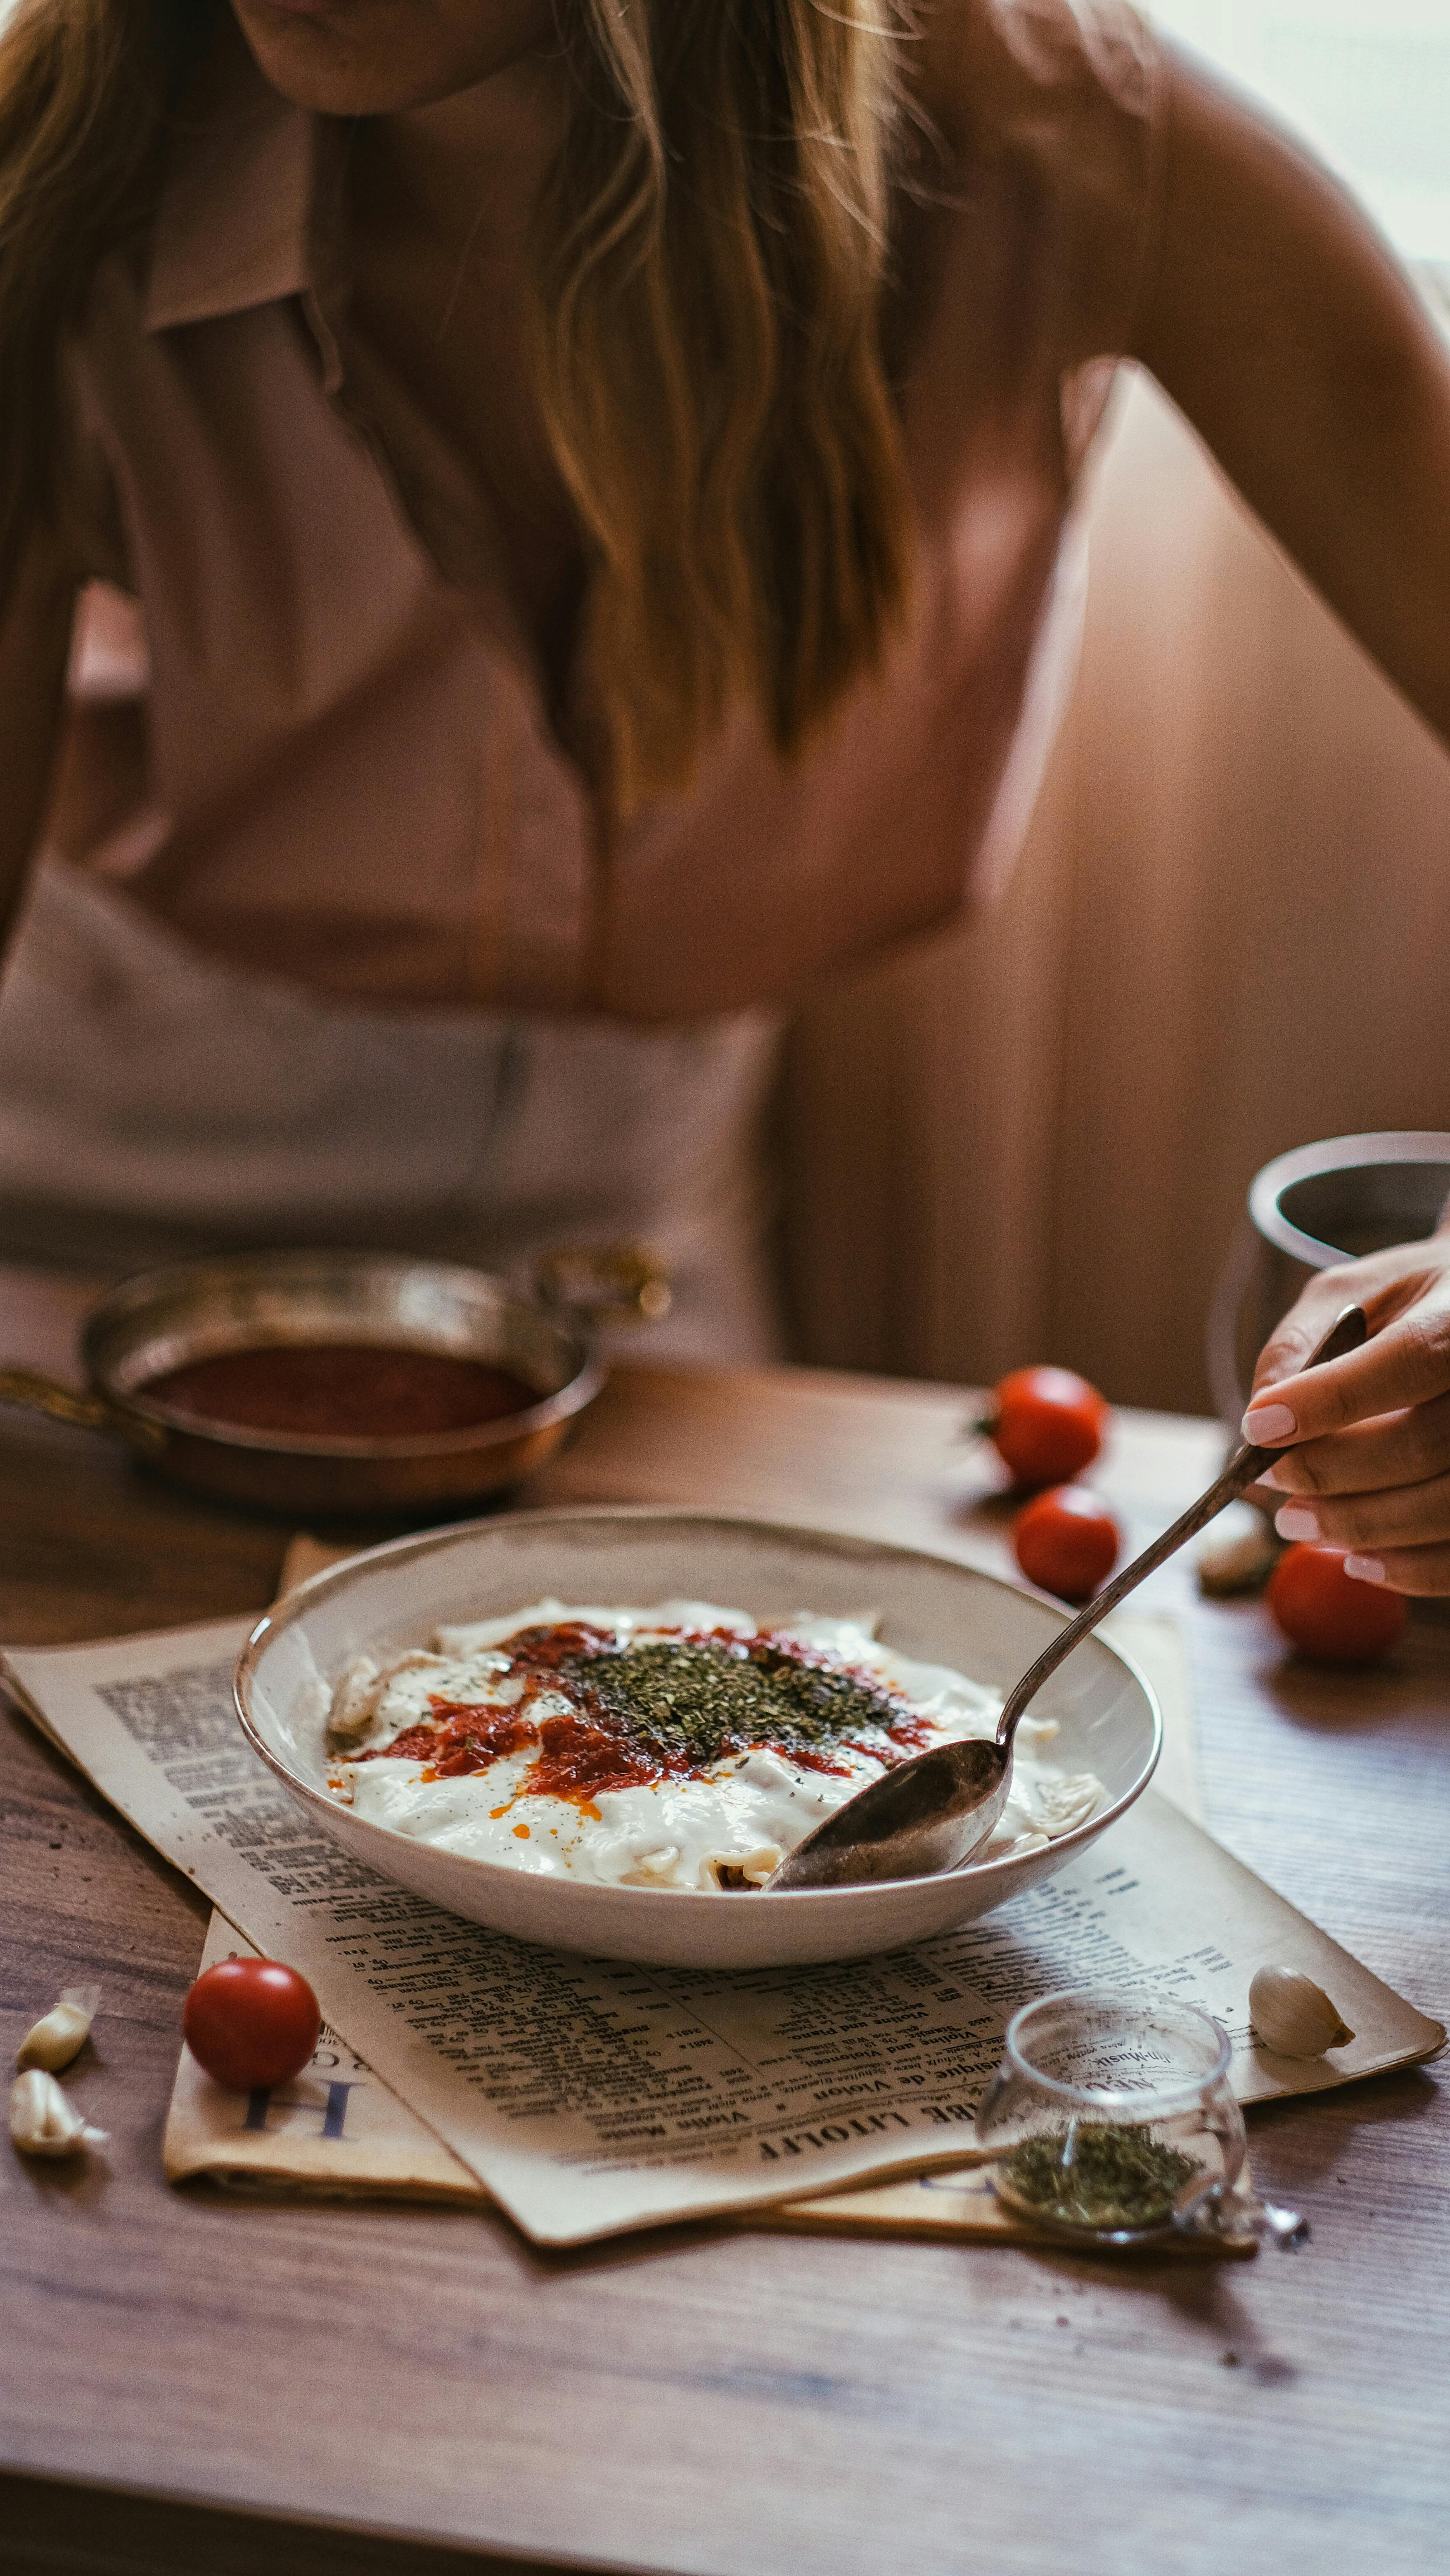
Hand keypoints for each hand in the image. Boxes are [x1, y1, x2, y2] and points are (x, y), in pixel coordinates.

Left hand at [1244, 1235, 1449, 1593]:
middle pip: (1425, 1444)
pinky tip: (1359, 1560)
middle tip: (1273, 1488)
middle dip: (1334, 1475)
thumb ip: (1299, 1346)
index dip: (1331, 1400)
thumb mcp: (1347, 1294)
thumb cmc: (1404, 1302)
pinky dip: (1410, 1568)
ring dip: (1364, 1528)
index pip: (1409, 1360)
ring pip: (1447, 1504)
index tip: (1260, 1428)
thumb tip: (1261, 1417)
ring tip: (1299, 1524)